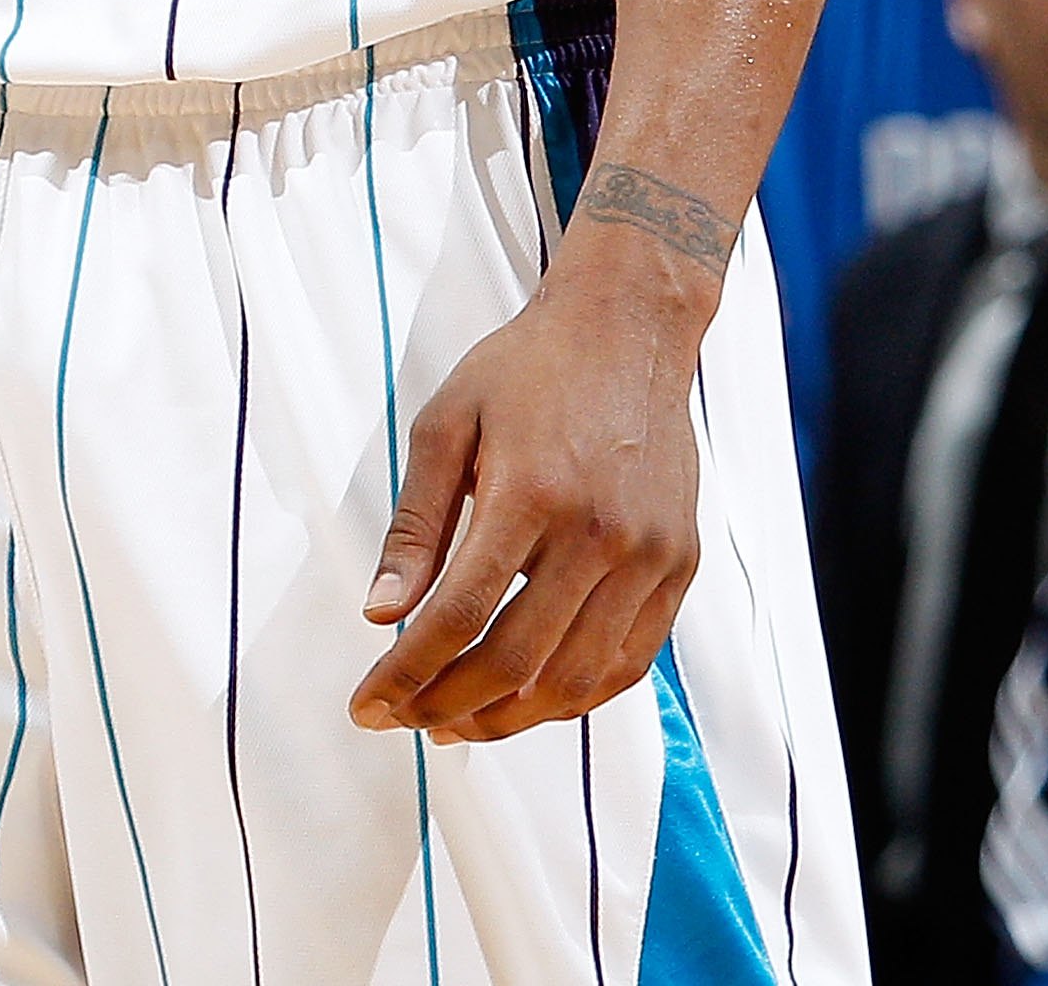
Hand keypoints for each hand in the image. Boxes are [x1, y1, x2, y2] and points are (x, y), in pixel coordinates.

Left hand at [348, 267, 701, 742]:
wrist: (628, 326)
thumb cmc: (528, 369)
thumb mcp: (446, 424)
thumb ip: (415, 525)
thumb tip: (381, 614)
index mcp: (530, 491)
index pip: (460, 616)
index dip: (407, 674)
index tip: (368, 704)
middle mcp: (598, 532)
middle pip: (515, 662)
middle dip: (447, 707)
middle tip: (405, 719)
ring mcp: (649, 554)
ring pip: (575, 680)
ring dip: (509, 719)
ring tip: (458, 722)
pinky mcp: (679, 564)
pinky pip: (628, 663)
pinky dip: (575, 697)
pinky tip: (530, 699)